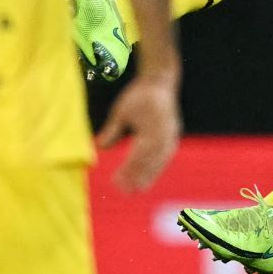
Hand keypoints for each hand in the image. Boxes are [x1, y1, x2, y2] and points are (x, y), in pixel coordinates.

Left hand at [95, 69, 180, 192]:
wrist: (160, 82)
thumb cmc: (138, 95)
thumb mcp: (121, 110)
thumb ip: (112, 130)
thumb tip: (99, 147)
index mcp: (151, 128)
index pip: (137, 155)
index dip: (127, 170)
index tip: (116, 181)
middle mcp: (164, 134)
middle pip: (149, 162)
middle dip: (137, 178)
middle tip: (125, 192)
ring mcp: (171, 136)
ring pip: (159, 162)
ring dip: (148, 177)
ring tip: (137, 190)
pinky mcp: (173, 136)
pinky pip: (165, 157)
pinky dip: (157, 169)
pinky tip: (148, 178)